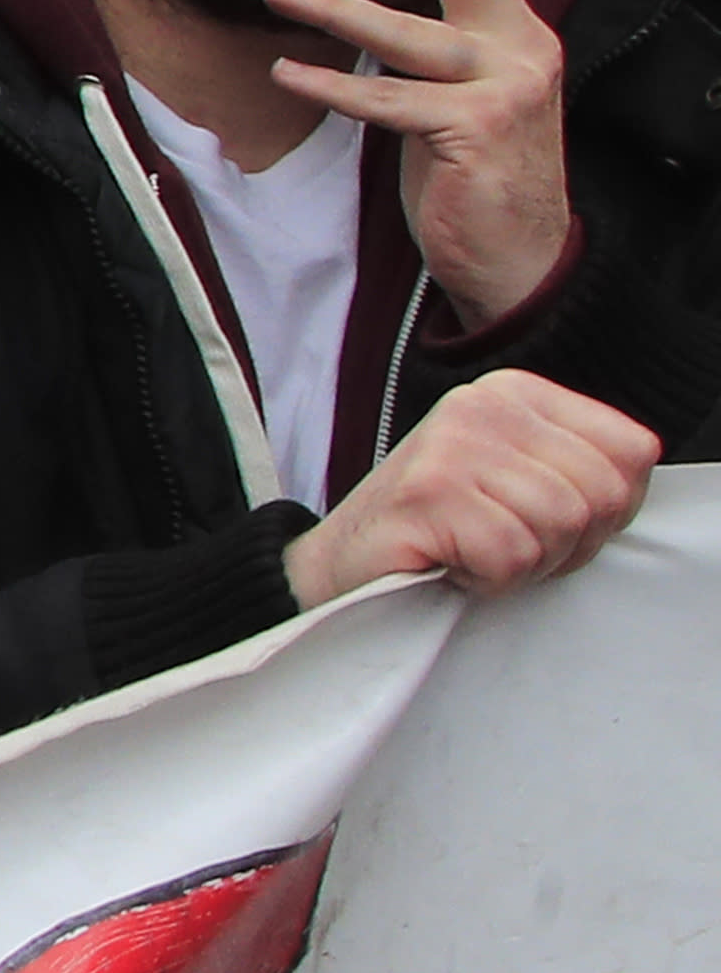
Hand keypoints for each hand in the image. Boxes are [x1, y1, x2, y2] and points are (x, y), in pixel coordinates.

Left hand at [262, 0, 575, 320]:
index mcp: (514, 30)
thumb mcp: (461, 94)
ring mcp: (506, 85)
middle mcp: (520, 45)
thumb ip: (436, 45)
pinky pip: (390, 101)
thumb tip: (378, 8)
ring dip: (333, 9)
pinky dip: (335, 89)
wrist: (518, 256)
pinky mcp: (478, 128)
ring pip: (406, 34)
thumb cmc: (475, 172)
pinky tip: (288, 72)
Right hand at [282, 370, 658, 607]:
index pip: (633, 450)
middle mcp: (483, 405)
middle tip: (510, 548)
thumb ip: (577, 469)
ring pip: (562, 523)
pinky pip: (512, 554)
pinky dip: (489, 580)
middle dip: (568, 544)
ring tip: (476, 554)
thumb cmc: (439, 534)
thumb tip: (631, 486)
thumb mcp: (519, 481)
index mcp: (516, 392)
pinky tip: (451, 564)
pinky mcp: (428, 491)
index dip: (610, 510)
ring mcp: (452, 443)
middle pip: (603, 491)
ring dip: (526, 564)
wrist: (339, 568)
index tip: (549, 525)